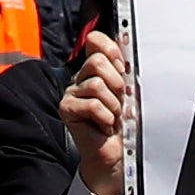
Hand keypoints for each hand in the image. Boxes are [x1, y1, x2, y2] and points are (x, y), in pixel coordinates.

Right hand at [63, 33, 134, 194]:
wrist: (114, 153)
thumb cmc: (122, 125)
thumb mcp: (128, 95)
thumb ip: (124, 74)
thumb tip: (127, 58)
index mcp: (96, 70)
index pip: (95, 41)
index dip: (110, 49)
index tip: (122, 66)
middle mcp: (81, 78)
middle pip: (96, 61)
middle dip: (115, 82)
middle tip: (120, 100)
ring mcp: (72, 93)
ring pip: (96, 84)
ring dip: (112, 105)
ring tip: (112, 117)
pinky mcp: (67, 108)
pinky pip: (92, 104)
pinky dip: (105, 117)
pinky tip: (104, 125)